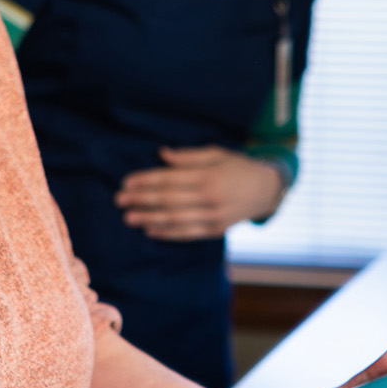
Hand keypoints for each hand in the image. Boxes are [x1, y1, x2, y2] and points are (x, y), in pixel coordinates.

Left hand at [115, 146, 286, 240]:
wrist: (267, 190)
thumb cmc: (238, 167)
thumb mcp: (217, 154)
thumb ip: (188, 157)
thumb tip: (161, 155)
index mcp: (208, 176)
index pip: (170, 179)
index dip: (146, 181)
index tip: (126, 182)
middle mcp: (210, 198)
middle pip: (169, 200)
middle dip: (141, 200)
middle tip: (119, 200)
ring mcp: (214, 217)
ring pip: (175, 219)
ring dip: (149, 219)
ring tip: (129, 218)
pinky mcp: (216, 230)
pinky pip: (188, 233)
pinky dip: (168, 233)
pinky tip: (150, 230)